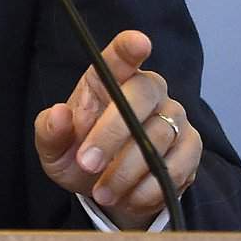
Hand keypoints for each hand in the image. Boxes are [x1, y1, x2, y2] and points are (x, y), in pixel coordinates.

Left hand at [33, 30, 199, 229]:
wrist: (108, 192)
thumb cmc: (80, 158)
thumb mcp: (54, 150)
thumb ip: (50, 131)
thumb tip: (58, 114)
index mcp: (109, 80)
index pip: (122, 55)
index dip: (130, 47)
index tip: (139, 43)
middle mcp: (147, 89)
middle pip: (141, 95)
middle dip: (112, 133)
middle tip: (87, 163)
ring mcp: (174, 116)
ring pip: (158, 137)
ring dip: (125, 171)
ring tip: (102, 192)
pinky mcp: (191, 146)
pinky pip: (177, 165)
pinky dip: (149, 188)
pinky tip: (130, 197)